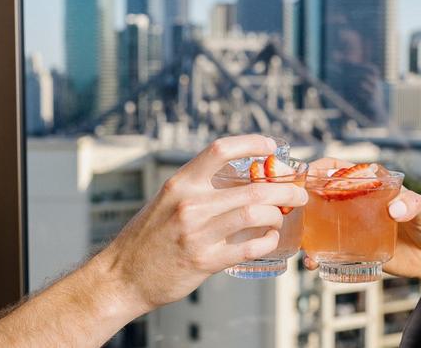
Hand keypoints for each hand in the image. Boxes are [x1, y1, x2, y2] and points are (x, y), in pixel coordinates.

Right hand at [96, 135, 308, 311]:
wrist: (122, 276)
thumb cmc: (148, 238)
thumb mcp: (167, 201)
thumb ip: (200, 189)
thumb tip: (242, 181)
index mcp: (181, 183)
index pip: (221, 150)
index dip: (252, 143)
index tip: (271, 146)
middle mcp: (190, 204)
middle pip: (252, 188)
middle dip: (285, 189)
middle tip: (297, 192)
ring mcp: (198, 233)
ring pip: (256, 214)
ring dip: (278, 213)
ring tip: (284, 214)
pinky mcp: (206, 260)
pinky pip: (250, 246)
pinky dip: (268, 240)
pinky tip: (270, 237)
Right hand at [305, 158, 420, 306]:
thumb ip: (414, 205)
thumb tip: (396, 207)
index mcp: (374, 185)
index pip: (343, 169)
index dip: (323, 168)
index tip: (310, 173)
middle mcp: (360, 203)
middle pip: (325, 194)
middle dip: (306, 198)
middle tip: (295, 207)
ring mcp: (355, 227)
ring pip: (323, 223)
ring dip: (307, 229)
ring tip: (300, 238)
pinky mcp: (356, 250)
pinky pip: (332, 250)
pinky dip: (318, 255)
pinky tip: (313, 262)